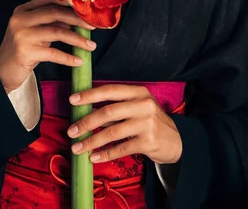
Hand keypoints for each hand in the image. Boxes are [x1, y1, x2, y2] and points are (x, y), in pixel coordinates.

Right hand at [0, 0, 96, 92]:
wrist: (2, 71)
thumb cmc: (23, 49)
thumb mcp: (36, 31)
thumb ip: (53, 22)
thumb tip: (79, 19)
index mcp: (23, 9)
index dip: (70, 2)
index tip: (87, 7)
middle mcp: (21, 18)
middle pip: (55, 12)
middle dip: (78, 18)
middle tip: (94, 26)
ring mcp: (21, 34)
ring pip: (56, 31)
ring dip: (77, 39)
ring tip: (91, 46)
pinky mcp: (25, 52)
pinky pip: (53, 53)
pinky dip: (68, 57)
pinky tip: (79, 61)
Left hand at [67, 83, 182, 164]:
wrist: (176, 141)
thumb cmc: (149, 121)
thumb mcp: (138, 106)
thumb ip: (117, 104)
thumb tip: (86, 108)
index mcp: (138, 92)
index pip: (110, 90)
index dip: (90, 95)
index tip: (72, 101)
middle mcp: (143, 105)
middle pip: (108, 112)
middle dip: (86, 122)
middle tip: (71, 131)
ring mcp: (147, 123)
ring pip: (112, 132)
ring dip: (92, 141)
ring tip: (77, 147)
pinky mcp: (148, 142)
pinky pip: (121, 148)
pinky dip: (105, 154)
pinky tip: (93, 157)